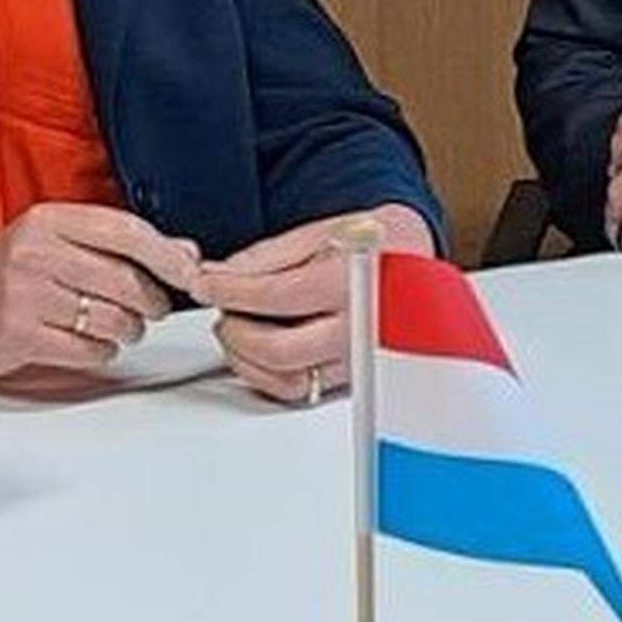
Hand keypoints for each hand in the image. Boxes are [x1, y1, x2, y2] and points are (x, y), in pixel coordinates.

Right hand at [0, 202, 199, 380]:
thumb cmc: (3, 275)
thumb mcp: (54, 241)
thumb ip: (114, 243)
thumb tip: (183, 251)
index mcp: (48, 220)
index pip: (126, 231)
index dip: (167, 255)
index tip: (190, 272)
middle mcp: (36, 252)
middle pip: (125, 279)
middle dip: (152, 301)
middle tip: (152, 308)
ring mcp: (26, 294)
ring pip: (112, 318)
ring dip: (129, 330)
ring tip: (118, 327)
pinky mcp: (20, 334)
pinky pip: (90, 350)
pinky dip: (102, 351)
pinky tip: (88, 342)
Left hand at [194, 204, 437, 403]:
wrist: (416, 264)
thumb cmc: (374, 244)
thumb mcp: (322, 232)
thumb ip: (268, 256)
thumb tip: (219, 274)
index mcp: (354, 282)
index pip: (276, 296)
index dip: (229, 291)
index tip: (204, 284)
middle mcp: (360, 329)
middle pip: (278, 348)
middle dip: (236, 330)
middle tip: (220, 309)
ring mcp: (358, 360)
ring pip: (287, 379)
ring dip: (246, 359)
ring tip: (235, 328)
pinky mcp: (352, 379)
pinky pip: (300, 389)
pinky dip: (266, 375)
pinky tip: (254, 351)